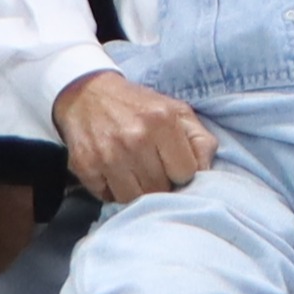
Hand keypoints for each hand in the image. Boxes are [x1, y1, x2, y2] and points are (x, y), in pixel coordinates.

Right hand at [52, 69, 214, 205]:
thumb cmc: (139, 106)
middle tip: (153, 169)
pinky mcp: (86, 166)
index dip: (181, 172)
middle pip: (160, 189)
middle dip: (160, 184)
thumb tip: (207, 171)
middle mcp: (135, 139)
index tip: (173, 164)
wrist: (87, 93)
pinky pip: (109, 198)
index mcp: (162, 122)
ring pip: (135, 199)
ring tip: (135, 174)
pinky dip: (113, 191)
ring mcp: (109, 155)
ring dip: (137, 191)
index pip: (186, 173)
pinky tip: (115, 173)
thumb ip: (200, 140)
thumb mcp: (177, 111)